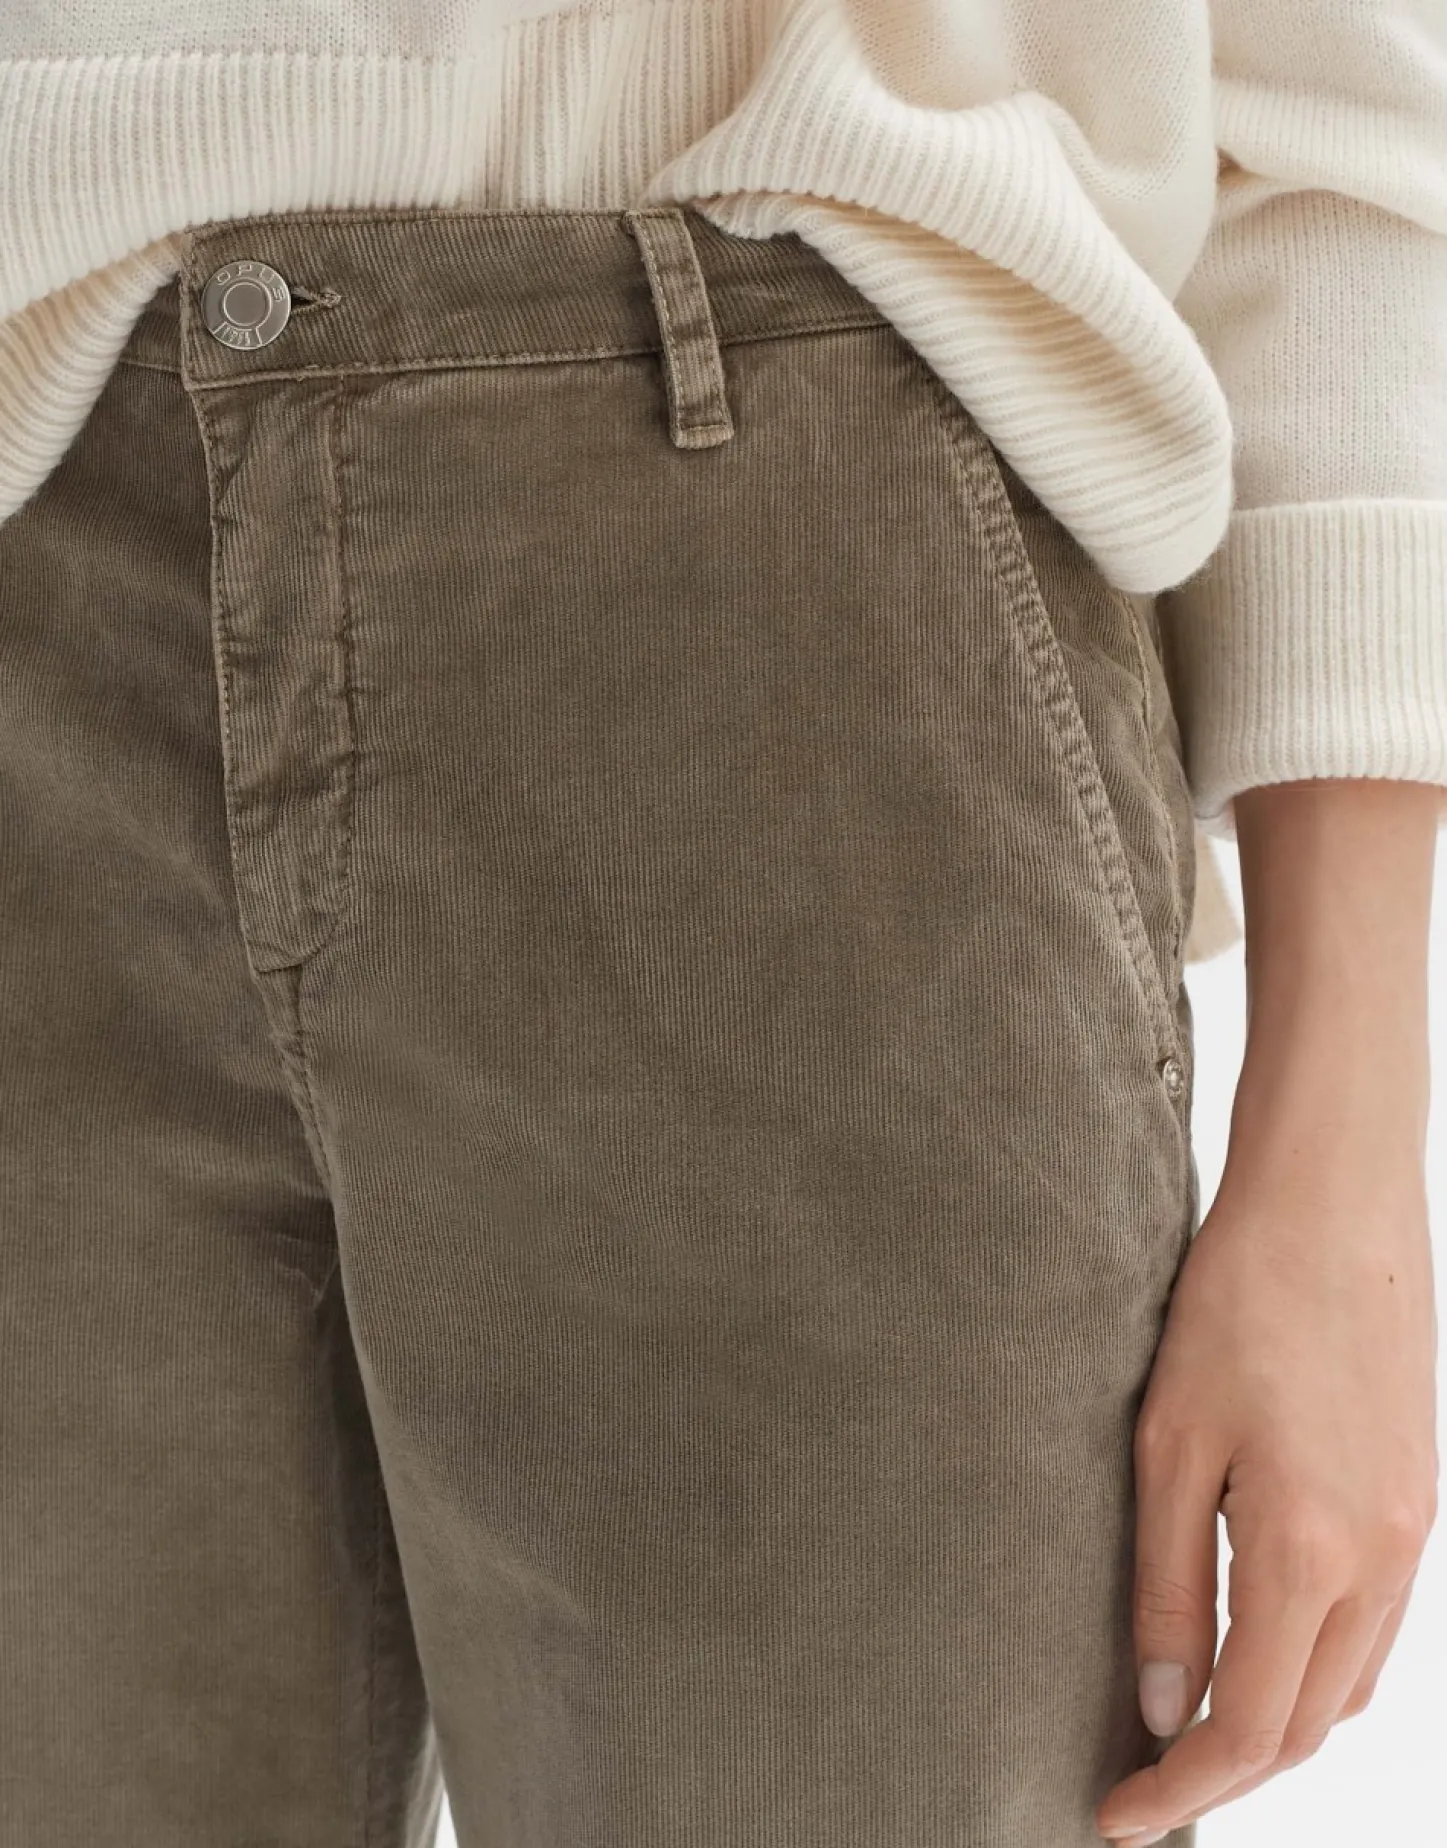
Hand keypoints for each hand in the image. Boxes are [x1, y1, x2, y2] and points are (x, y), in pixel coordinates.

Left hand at [1093, 1105, 1438, 1845]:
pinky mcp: (1419, 1502)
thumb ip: (1170, 1586)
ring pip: (1349, 1687)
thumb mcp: (1169, 1445)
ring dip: (1274, 1728)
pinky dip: (1316, 1669)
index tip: (1114, 1820)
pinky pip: (1376, 1631)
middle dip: (1226, 1774)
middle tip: (1143, 1786)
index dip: (1180, 1791)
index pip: (1247, 1729)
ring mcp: (1415, 1537)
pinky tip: (1262, 1649)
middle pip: (1307, 1727)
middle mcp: (1383, 1564)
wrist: (1334, 1206)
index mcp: (1311, 1553)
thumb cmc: (1236, 1305)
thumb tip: (1164, 1709)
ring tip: (1190, 1731)